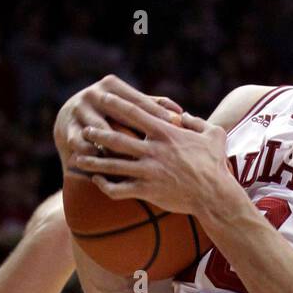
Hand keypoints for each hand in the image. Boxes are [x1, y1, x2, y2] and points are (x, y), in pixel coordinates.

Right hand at [54, 74, 181, 170]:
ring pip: (101, 133)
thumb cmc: (111, 115)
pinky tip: (111, 170)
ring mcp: (78, 113)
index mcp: (111, 86)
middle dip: (138, 132)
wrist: (71, 120)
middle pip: (118, 115)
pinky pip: (85, 148)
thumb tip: (182, 113)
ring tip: (134, 161)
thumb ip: (153, 108)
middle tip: (158, 147)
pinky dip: (97, 158)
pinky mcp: (67, 132)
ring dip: (116, 147)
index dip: (157, 113)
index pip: (137, 100)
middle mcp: (93, 95)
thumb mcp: (128, 107)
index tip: (176, 125)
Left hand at [72, 108, 232, 216]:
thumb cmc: (215, 165)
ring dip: (93, 161)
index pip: (135, 113)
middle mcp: (153, 150)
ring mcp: (148, 171)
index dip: (116, 104)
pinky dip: (105, 186)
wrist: (215, 195)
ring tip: (77, 158)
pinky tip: (96, 183)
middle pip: (117, 138)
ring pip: (112, 165)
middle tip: (84, 130)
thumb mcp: (213, 135)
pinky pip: (119, 189)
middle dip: (97, 133)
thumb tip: (184, 116)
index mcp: (166, 132)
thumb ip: (197, 122)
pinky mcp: (147, 191)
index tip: (102, 97)